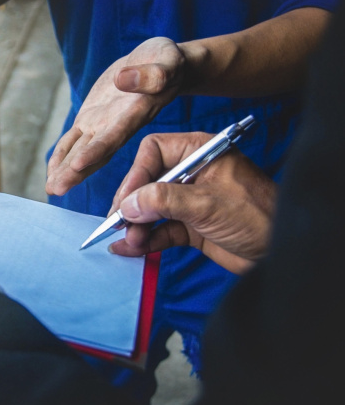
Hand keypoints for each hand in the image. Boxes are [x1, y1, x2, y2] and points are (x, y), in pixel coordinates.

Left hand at [46, 37, 185, 195]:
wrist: (161, 66)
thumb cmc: (168, 63)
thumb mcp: (168, 61)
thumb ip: (154, 74)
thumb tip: (123, 80)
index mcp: (135, 114)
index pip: (113, 136)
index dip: (96, 151)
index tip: (77, 164)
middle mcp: (118, 126)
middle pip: (94, 153)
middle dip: (74, 172)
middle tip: (55, 189)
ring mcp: (103, 124)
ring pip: (81, 150)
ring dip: (65, 170)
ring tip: (50, 188)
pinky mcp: (92, 118)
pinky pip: (74, 139)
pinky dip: (62, 154)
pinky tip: (52, 171)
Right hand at [108, 133, 275, 274]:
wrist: (283, 253)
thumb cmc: (258, 217)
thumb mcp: (207, 203)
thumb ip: (164, 200)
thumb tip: (128, 204)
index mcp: (201, 153)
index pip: (155, 151)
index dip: (136, 173)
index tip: (126, 199)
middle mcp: (193, 174)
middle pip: (148, 181)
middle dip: (132, 204)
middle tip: (120, 223)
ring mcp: (191, 201)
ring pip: (151, 208)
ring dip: (137, 225)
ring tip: (129, 241)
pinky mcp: (192, 227)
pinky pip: (160, 230)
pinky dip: (145, 240)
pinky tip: (129, 250)